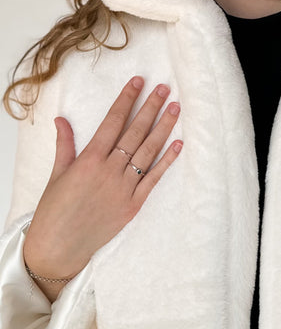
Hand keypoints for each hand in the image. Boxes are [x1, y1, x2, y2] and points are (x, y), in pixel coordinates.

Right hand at [23, 76, 181, 297]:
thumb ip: (65, 145)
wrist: (59, 246)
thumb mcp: (57, 174)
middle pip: (135, 132)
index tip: (138, 82)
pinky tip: (178, 143)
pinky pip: (154, 178)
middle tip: (164, 88)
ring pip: (148, 151)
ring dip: (163, 128)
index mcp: (88, 160)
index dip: (126, 100)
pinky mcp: (133, 205)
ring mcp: (123, 188)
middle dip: (150, 107)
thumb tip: (62, 119)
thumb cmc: (54, 210)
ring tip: (175, 108)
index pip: (112, 122)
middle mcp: (109, 171)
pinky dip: (167, 160)